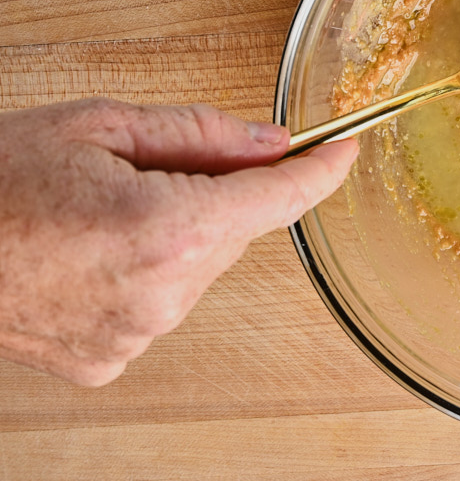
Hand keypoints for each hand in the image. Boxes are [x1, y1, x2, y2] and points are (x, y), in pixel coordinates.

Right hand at [0, 99, 357, 385]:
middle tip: (148, 166)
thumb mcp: (98, 126)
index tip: (344, 151)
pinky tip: (90, 251)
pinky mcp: (109, 358)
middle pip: (235, 229)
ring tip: (100, 211)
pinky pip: (160, 300)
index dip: (319, 171)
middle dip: (216, 191)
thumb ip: (200, 134)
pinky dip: (146, 270)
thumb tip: (270, 142)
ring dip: (177, 231)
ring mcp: (135, 334)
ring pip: (199, 265)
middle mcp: (161, 294)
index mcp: (167, 230)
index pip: (279, 200)